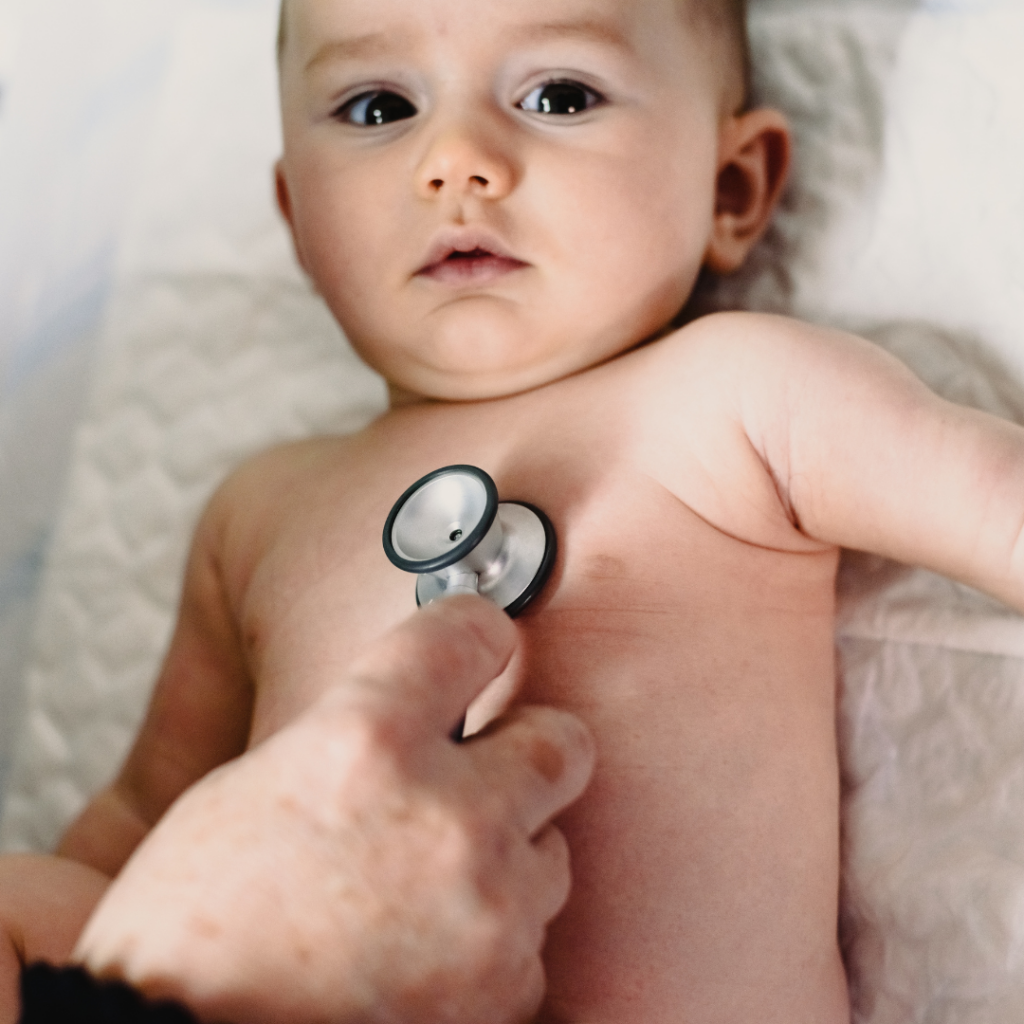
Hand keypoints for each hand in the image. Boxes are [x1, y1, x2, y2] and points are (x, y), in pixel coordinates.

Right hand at [75, 596, 594, 1023]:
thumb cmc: (196, 924)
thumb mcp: (258, 782)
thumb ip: (359, 734)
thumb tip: (428, 716)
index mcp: (367, 740)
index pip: (468, 636)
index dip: (478, 631)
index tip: (484, 640)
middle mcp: (446, 814)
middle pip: (560, 741)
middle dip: (531, 744)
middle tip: (496, 760)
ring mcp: (487, 907)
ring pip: (553, 849)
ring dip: (509, 852)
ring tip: (437, 878)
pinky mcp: (503, 991)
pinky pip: (531, 941)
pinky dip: (494, 936)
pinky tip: (433, 948)